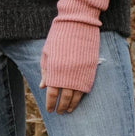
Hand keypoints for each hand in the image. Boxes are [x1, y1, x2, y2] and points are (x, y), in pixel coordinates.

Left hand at [39, 0, 112, 116]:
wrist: (78, 23)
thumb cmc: (59, 36)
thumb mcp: (47, 53)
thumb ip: (46, 71)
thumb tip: (44, 87)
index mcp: (55, 70)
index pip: (52, 94)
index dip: (51, 103)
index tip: (50, 110)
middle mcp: (68, 74)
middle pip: (64, 97)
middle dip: (61, 106)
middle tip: (59, 112)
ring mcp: (81, 72)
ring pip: (76, 95)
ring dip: (71, 104)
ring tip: (68, 110)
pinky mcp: (90, 69)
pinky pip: (86, 88)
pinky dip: (81, 96)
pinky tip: (77, 100)